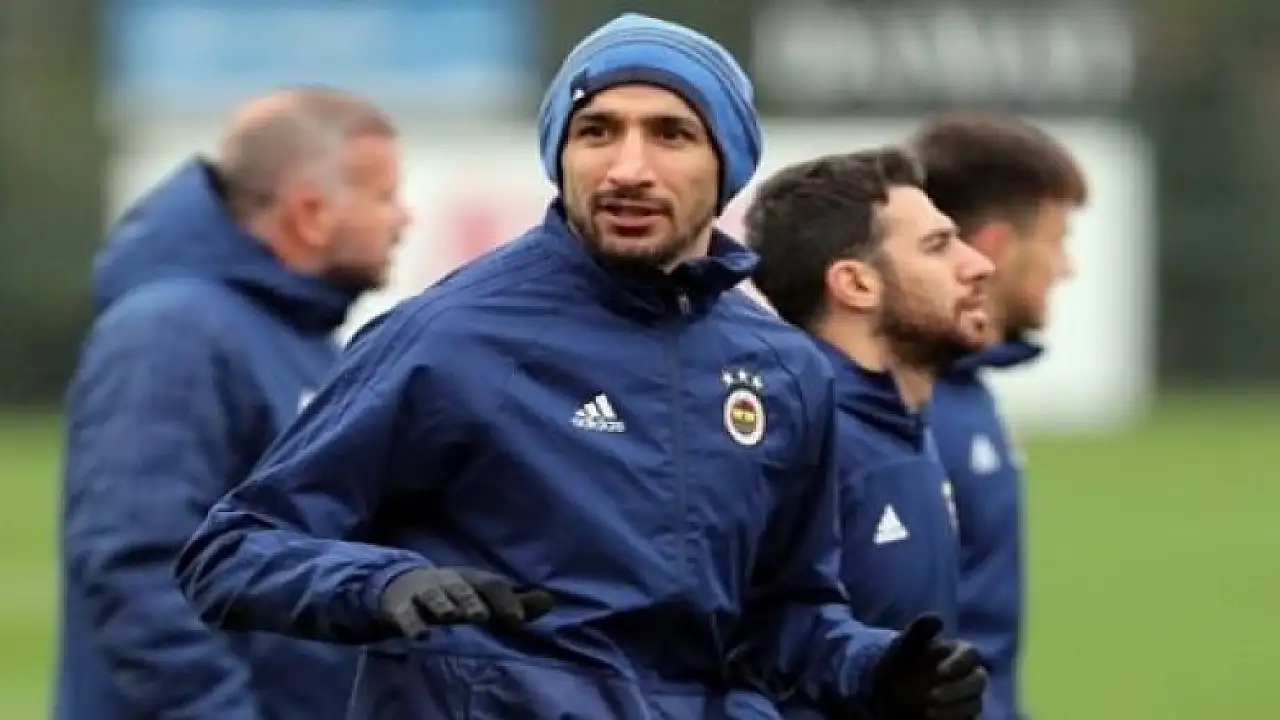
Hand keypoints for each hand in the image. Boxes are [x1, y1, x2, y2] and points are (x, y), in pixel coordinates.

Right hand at [379, 567, 554, 637]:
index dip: (505, 600)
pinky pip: (406, 614)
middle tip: (482, 617)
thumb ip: (514, 601)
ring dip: (443, 605)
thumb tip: (550, 601)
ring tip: (450, 617)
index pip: (491, 584)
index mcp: (472, 579)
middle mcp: (449, 581)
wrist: (401, 585)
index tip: (517, 620)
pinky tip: (421, 635)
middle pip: (462, 587)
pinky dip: (412, 623)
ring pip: (433, 596)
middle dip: (472, 601)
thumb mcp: (482, 595)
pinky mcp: (400, 607)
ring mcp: (424, 592)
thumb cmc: (453, 595)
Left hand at [870, 614, 985, 719]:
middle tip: (932, 695)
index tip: (940, 671)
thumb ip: (920, 629)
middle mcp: (968, 675)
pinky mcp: (962, 717)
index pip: (971, 654)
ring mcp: (967, 698)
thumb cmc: (900, 662)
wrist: (888, 689)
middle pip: (979, 680)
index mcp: (958, 653)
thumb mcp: (904, 644)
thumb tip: (938, 618)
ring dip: (955, 709)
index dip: (959, 662)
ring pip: (975, 704)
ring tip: (927, 712)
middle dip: (959, 689)